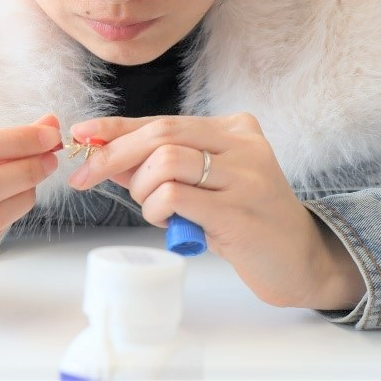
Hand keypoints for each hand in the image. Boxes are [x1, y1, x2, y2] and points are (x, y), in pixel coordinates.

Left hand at [68, 114, 364, 309]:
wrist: (298, 259)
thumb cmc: (246, 219)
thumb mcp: (205, 184)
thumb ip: (162, 167)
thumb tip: (106, 155)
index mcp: (235, 128)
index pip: (163, 121)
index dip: (116, 128)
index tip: (82, 135)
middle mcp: (244, 144)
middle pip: (160, 135)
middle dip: (113, 156)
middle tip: (86, 178)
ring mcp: (245, 176)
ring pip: (164, 163)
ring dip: (142, 191)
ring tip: (155, 210)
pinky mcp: (239, 212)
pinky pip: (176, 196)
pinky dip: (157, 208)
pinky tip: (168, 221)